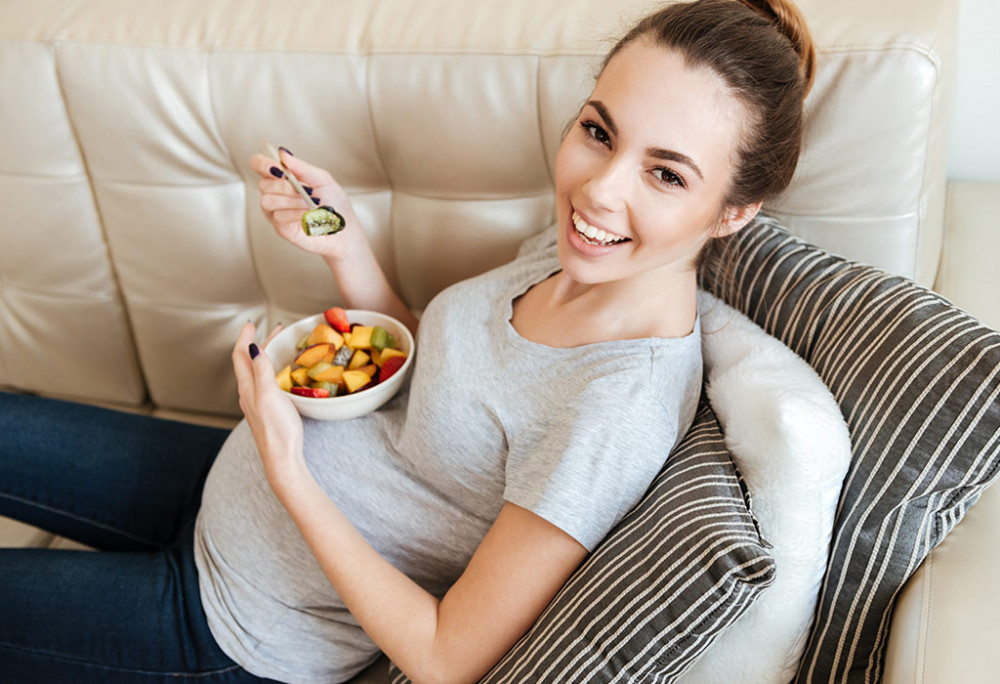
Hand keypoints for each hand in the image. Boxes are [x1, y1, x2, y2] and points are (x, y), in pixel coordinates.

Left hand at [232, 321, 310, 499]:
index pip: (240, 355)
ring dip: (264, 355)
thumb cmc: (277, 428)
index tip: (252, 323)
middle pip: (247, 362)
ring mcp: (256, 402)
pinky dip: (270, 370)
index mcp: (247, 387)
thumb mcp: (268, 394)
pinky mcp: (266, 410)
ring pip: (255, 372)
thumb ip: (261, 371)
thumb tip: (253, 347)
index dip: (244, 338)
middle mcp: (248, 393)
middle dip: (257, 343)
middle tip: (275, 331)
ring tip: (278, 346)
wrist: (282, 458)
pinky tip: (281, 374)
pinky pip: (264, 382)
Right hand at [249, 148, 361, 262]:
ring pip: (267, 201)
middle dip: (285, 186)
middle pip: (263, 184)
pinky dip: (295, 214)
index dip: (262, 164)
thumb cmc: (334, 203)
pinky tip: (307, 215)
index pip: (259, 164)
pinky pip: (278, 216)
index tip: (278, 169)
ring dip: (291, 201)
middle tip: (305, 190)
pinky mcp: (280, 226)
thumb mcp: (322, 179)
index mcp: (283, 177)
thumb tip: (283, 153)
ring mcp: (276, 210)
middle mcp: (276, 193)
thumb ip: (302, 166)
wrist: (343, 228)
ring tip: (309, 204)